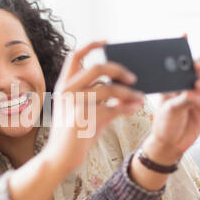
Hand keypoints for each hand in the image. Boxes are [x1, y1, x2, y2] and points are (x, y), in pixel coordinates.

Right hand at [42, 41, 144, 174]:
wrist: (58, 157)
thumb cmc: (73, 134)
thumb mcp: (82, 110)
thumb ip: (98, 96)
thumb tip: (125, 86)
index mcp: (64, 85)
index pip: (75, 56)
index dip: (91, 45)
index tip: (107, 42)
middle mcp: (66, 90)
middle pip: (97, 67)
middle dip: (119, 69)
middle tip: (133, 78)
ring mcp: (73, 103)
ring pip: (109, 88)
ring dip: (129, 93)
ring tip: (140, 98)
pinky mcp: (83, 117)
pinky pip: (112, 108)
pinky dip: (127, 107)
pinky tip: (135, 108)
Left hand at [143, 57, 199, 163]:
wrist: (171, 142)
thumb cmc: (164, 123)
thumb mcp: (169, 109)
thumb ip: (182, 99)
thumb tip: (194, 90)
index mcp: (171, 81)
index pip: (177, 61)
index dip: (182, 47)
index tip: (184, 36)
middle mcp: (185, 84)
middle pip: (197, 65)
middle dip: (198, 62)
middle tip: (195, 66)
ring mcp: (197, 92)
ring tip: (196, 83)